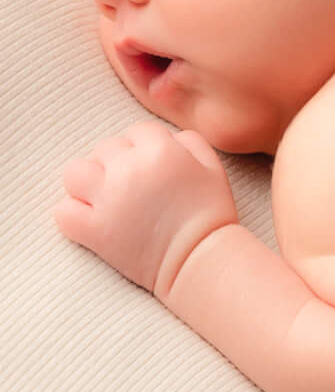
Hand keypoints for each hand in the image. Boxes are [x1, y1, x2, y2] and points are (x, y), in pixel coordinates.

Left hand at [54, 120, 238, 298]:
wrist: (199, 259)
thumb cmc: (209, 214)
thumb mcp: (214, 168)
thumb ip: (190, 142)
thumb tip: (169, 137)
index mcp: (161, 152)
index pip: (137, 132)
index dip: (145, 147)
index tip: (152, 168)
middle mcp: (129, 170)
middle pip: (105, 148)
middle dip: (117, 163)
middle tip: (133, 186)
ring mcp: (107, 200)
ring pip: (75, 172)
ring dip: (87, 181)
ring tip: (103, 196)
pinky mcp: (92, 229)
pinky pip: (63, 210)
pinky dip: (73, 213)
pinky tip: (92, 219)